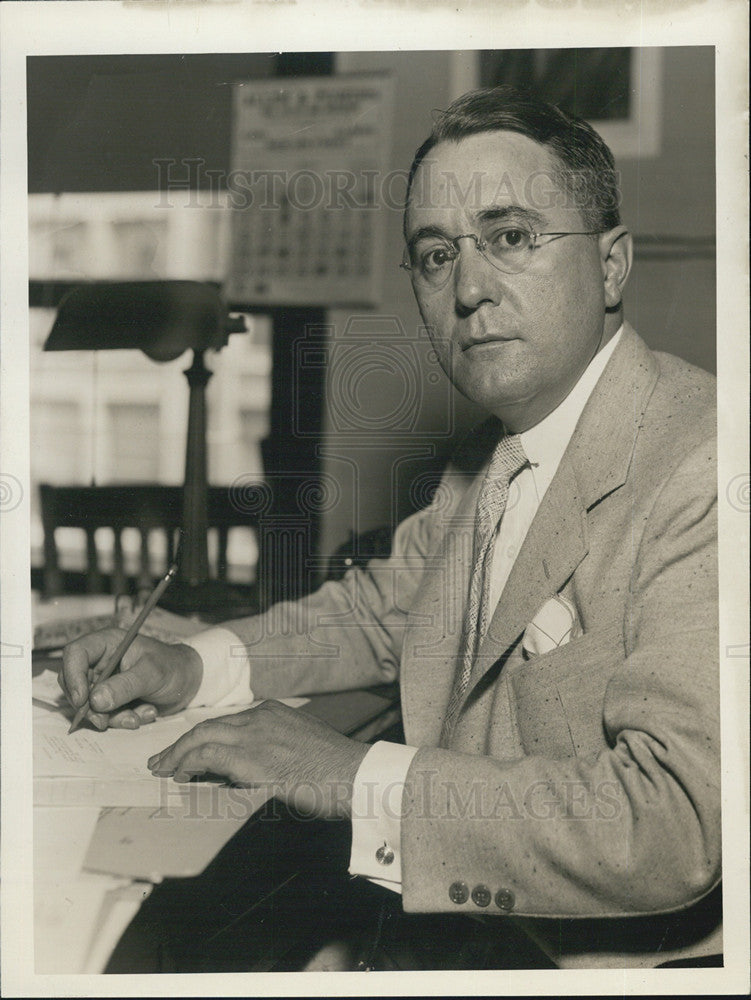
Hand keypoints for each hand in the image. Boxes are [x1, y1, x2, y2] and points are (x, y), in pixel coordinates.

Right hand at [59, 628, 202, 730]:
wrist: (189, 682)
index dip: (72, 677)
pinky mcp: (111, 699)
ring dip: (111, 717)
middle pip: (74, 684)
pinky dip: (122, 720)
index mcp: (108, 643)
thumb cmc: (173, 667)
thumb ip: (125, 686)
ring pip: (89, 705)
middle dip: (89, 707)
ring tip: (139, 716)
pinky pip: (104, 715)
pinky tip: (144, 714)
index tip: (83, 701)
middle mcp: (101, 662)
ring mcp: (104, 682)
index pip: (74, 654)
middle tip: (105, 721)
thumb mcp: (152, 674)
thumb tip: (95, 701)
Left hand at [147, 700, 369, 818]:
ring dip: (178, 755)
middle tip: (162, 761)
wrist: (355, 774)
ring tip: (163, 770)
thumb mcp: (302, 747)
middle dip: (181, 744)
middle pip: (208, 726)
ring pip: (202, 737)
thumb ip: (273, 750)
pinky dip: (189, 764)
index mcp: (273, 712)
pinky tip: (180, 775)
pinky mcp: (252, 758)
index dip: (202, 739)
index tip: (187, 753)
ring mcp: (256, 736)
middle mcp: (261, 717)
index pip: (226, 723)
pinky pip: (208, 756)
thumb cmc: (335, 770)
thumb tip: (246, 770)